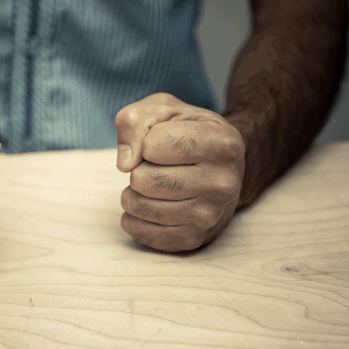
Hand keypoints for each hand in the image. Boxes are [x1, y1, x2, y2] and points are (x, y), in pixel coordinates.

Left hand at [115, 93, 244, 251]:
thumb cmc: (187, 132)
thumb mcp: (164, 109)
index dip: (145, 141)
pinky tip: (150, 203)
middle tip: (155, 165)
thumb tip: (125, 163)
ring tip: (152, 183)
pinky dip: (134, 216)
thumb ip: (135, 121)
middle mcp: (223, 182)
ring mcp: (210, 215)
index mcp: (222, 143)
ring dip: (134, 192)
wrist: (220, 166)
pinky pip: (140, 232)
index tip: (159, 142)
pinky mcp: (193, 239)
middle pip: (144, 179)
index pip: (153, 144)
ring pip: (140, 206)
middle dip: (138, 168)